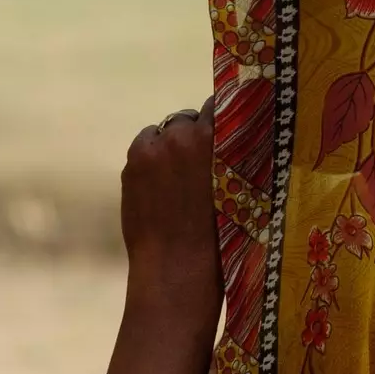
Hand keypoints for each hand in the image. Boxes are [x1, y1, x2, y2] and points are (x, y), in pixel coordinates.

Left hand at [106, 97, 222, 373]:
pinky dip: (152, 158)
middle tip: (203, 158)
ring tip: (179, 174)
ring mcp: (153, 148)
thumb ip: (233, 155)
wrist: (178, 268)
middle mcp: (182, 134)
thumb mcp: (242, 186)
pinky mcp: (132, 163)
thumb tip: (230, 137)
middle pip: (188, 118)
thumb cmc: (223, 234)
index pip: (220, 105)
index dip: (223, 116)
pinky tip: (162, 185)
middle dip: (195, 133)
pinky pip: (145, 147)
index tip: (227, 127)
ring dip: (171, 144)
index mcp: (216, 137)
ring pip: (163, 131)